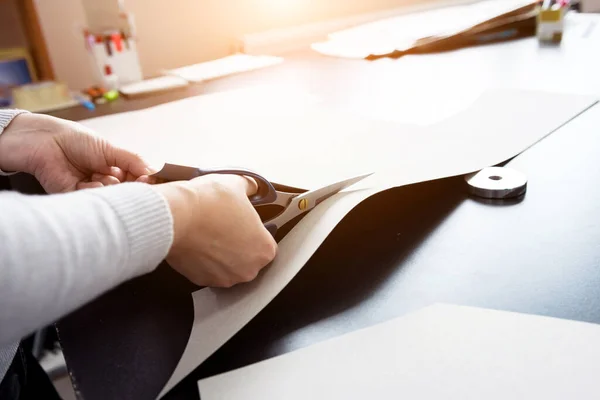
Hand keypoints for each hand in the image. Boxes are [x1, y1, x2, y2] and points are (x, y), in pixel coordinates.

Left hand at [0, 113, 153, 192]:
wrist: (44, 141)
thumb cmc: (74, 140)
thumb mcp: (110, 148)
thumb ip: (133, 161)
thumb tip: (154, 172)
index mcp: (113, 167)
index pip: (135, 179)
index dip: (143, 181)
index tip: (148, 179)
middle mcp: (103, 180)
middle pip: (125, 191)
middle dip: (128, 186)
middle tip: (132, 179)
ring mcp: (89, 189)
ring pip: (111, 198)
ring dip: (109, 186)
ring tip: (100, 173)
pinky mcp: (75, 197)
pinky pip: (93, 200)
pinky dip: (95, 190)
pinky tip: (91, 180)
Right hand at [155, 174, 276, 287]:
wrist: (176, 216)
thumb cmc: (209, 203)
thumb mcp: (237, 184)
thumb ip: (250, 188)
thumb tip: (251, 188)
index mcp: (264, 250)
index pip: (265, 243)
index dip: (253, 230)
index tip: (243, 221)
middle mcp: (248, 270)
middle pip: (247, 257)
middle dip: (238, 244)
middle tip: (225, 225)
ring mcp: (224, 278)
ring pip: (227, 266)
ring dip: (220, 253)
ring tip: (209, 232)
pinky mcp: (201, 281)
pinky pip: (207, 270)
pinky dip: (203, 259)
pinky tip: (197, 241)